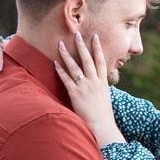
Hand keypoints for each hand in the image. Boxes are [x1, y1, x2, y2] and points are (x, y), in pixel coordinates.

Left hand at [53, 34, 124, 148]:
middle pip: (88, 59)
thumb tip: (95, 86)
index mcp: (103, 82)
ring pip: (75, 67)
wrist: (102, 125)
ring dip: (67, 55)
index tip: (95, 37)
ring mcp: (85, 86)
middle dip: (82, 46)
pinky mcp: (75, 93)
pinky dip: (61, 70)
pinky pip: (66, 79)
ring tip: (61, 44)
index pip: (101, 61)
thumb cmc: (103, 115)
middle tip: (77, 34)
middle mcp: (95, 82)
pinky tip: (55, 63)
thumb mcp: (104, 99)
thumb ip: (98, 89)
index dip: (97, 48)